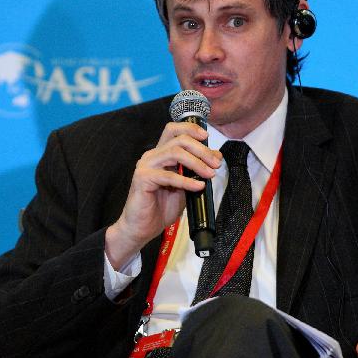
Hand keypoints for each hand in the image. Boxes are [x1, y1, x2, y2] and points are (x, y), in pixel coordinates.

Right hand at [105, 121, 220, 269]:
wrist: (141, 228)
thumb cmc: (160, 208)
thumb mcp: (185, 186)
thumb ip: (197, 171)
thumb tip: (216, 157)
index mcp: (160, 154)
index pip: (173, 130)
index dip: (190, 129)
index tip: (207, 137)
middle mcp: (151, 156)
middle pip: (179, 140)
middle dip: (201, 150)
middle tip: (215, 164)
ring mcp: (145, 166)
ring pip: (175, 153)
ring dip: (196, 162)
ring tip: (209, 174)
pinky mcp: (143, 179)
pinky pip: (169, 176)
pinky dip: (186, 181)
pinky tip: (198, 186)